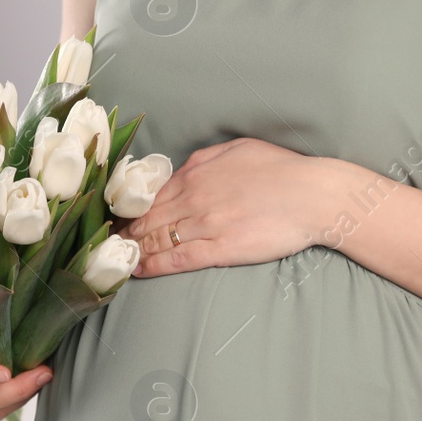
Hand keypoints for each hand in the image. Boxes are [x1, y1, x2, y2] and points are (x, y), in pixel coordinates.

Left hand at [120, 138, 335, 277]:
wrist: (314, 195)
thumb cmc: (281, 169)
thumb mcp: (236, 150)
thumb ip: (203, 161)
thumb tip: (180, 172)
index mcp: (195, 173)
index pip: (150, 195)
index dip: (130, 209)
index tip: (118, 218)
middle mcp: (193, 198)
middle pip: (147, 218)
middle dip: (125, 231)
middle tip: (108, 242)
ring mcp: (205, 224)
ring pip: (157, 239)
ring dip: (133, 249)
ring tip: (117, 258)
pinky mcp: (219, 248)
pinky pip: (177, 259)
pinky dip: (153, 265)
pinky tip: (139, 270)